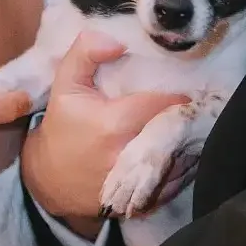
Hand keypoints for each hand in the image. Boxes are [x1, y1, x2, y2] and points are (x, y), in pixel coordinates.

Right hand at [21, 33, 189, 225]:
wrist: (51, 180)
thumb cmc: (63, 128)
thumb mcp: (65, 85)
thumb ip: (85, 53)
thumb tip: (118, 42)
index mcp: (115, 123)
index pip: (164, 103)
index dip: (177, 92)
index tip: (185, 82)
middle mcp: (132, 155)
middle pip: (178, 130)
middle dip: (186, 115)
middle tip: (194, 103)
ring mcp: (140, 183)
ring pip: (184, 157)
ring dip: (189, 140)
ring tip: (189, 125)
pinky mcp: (148, 202)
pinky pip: (180, 180)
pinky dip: (184, 164)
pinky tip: (181, 150)